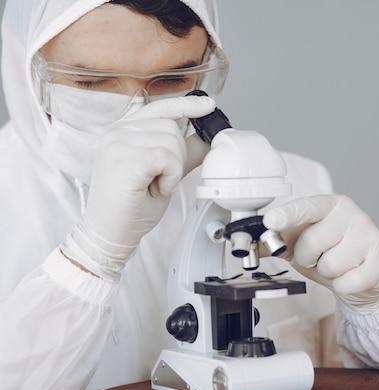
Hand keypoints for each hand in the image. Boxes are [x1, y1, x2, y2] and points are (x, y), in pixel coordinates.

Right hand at [61, 95, 215, 279]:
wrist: (109, 234)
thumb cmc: (130, 207)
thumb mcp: (162, 173)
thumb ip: (181, 153)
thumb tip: (206, 139)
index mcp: (123, 130)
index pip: (161, 107)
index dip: (187, 106)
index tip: (209, 106)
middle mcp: (117, 131)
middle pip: (172, 127)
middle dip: (177, 157)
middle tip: (157, 179)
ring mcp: (117, 143)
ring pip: (172, 142)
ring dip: (172, 170)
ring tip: (151, 185)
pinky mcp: (124, 159)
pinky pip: (167, 158)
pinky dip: (169, 177)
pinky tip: (152, 189)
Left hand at [263, 194, 378, 311]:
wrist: (366, 274)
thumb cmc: (332, 253)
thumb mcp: (301, 244)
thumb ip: (276, 241)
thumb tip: (247, 243)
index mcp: (331, 205)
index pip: (307, 206)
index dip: (288, 214)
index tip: (271, 221)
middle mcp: (353, 215)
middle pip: (314, 241)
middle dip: (309, 256)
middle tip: (317, 257)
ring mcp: (370, 236)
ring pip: (331, 264)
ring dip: (327, 272)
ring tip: (335, 266)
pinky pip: (347, 282)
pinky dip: (342, 285)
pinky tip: (349, 276)